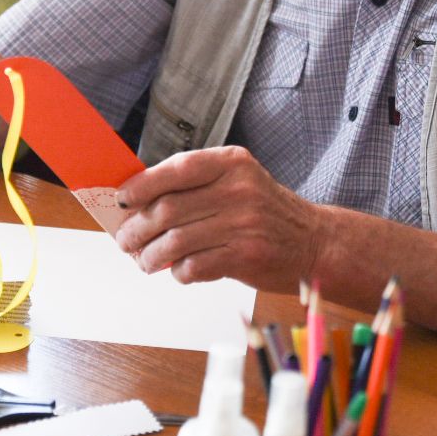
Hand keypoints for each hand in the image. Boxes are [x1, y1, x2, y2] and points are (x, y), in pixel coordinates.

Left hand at [113, 146, 324, 291]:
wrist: (315, 242)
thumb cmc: (266, 213)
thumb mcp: (238, 183)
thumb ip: (196, 187)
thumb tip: (138, 203)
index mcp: (232, 162)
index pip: (176, 168)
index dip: (141, 185)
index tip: (122, 200)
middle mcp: (239, 188)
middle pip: (168, 209)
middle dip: (137, 228)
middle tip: (126, 240)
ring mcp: (244, 223)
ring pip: (175, 241)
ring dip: (151, 256)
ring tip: (145, 261)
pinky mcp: (245, 256)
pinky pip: (194, 266)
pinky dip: (179, 272)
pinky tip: (180, 271)